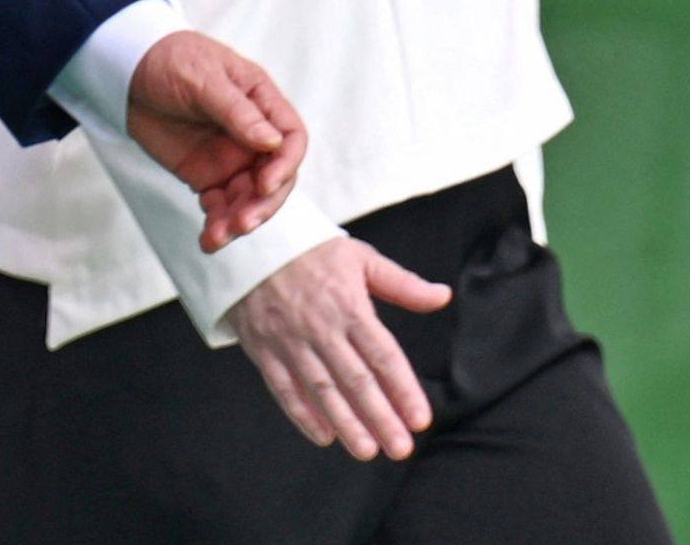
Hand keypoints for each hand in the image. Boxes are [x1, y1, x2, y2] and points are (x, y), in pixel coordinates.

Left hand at [125, 31, 307, 251]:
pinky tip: (207, 238)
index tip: (264, 184)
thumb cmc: (170, 60)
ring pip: (248, 198)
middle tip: (240, 224)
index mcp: (261, 102)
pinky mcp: (207, 174)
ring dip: (238, 221)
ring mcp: (231, 157)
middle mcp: (253, 135)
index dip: (285, 165)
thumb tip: (273, 142)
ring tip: (216, 238)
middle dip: (262, 204)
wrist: (126, 71)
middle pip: (275, 177)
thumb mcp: (202, 78)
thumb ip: (236, 111)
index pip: (291, 139)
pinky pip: (221, 205)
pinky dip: (217, 223)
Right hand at [226, 236, 452, 459]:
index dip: (404, 389)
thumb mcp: (359, 257)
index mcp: (349, 305)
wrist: (247, 239)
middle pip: (356, 380)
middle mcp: (320, 327)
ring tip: (367, 450)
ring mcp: (289, 340)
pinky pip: (283, 387)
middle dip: (380, 417)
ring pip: (321, 389)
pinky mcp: (262, 347)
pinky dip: (301, 414)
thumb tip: (442, 297)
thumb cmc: (309, 249)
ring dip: (346, 423)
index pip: (383, 356)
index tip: (420, 419)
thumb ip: (401, 283)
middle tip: (400, 449)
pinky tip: (323, 435)